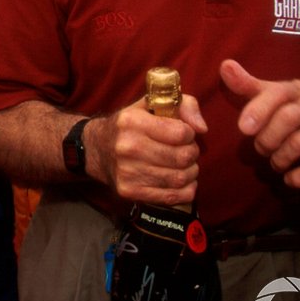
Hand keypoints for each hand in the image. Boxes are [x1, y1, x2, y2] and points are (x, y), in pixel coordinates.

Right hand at [86, 93, 206, 205]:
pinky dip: (185, 190)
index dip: (189, 134)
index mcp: (132, 121)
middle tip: (187, 151)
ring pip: (179, 178)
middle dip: (192, 154)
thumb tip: (202, 128)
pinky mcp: (129, 191)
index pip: (180, 133)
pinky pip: (171, 197)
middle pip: (182, 157)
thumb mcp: (152, 103)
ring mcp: (127, 172)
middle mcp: (127, 147)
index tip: (184, 134)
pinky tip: (182, 181)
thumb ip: (184, 105)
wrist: (97, 149)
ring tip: (185, 166)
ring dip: (191, 172)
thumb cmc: (131, 125)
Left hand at [227, 59, 299, 188]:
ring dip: (279, 158)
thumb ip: (247, 85)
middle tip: (260, 148)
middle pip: (288, 118)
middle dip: (267, 138)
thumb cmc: (295, 114)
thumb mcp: (273, 97)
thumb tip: (225, 65)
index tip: (243, 128)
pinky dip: (298, 176)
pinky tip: (290, 178)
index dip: (259, 109)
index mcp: (298, 90)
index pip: (279, 93)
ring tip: (275, 162)